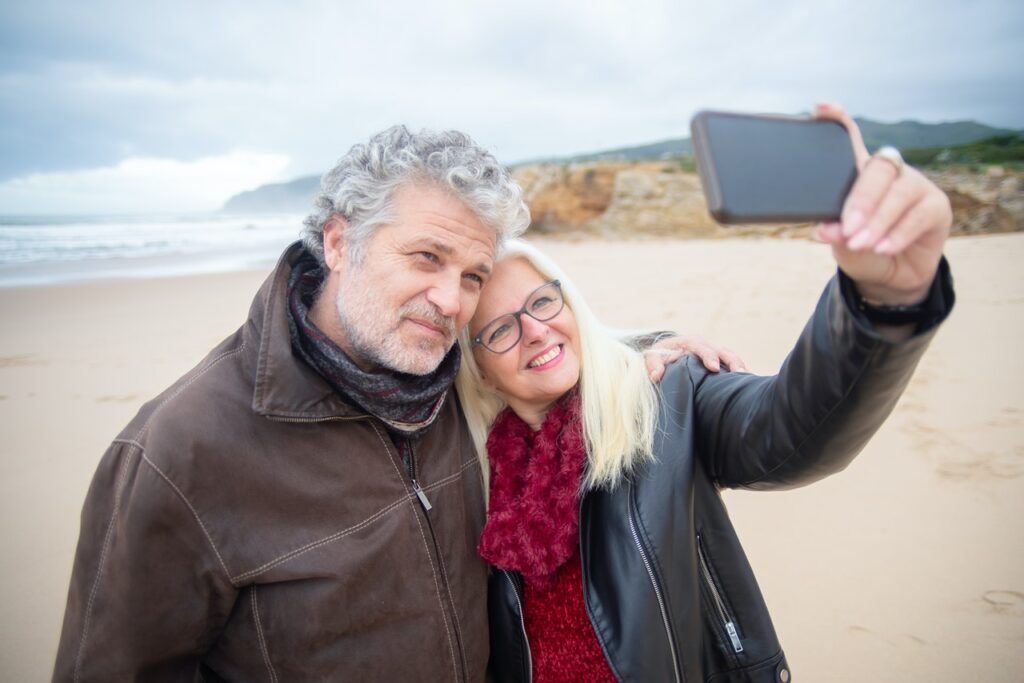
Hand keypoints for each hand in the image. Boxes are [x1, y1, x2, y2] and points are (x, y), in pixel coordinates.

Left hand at [644, 334, 747, 381]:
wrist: (667, 352)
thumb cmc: (660, 355)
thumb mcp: (652, 357)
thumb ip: (652, 365)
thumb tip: (656, 377)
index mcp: (690, 342)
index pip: (702, 347)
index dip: (709, 356)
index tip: (714, 368)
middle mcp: (706, 345)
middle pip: (723, 351)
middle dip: (732, 362)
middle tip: (739, 374)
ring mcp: (715, 352)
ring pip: (731, 357)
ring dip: (740, 367)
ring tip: (748, 380)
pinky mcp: (720, 361)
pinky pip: (733, 365)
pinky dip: (740, 372)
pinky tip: (748, 384)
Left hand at [813, 103, 951, 304]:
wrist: (890, 278)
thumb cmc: (862, 251)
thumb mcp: (842, 244)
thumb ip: (835, 235)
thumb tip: (827, 230)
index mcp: (859, 174)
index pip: (850, 141)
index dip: (838, 121)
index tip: (820, 108)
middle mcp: (889, 174)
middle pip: (879, 168)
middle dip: (861, 199)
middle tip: (847, 228)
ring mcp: (916, 186)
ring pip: (899, 192)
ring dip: (878, 220)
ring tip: (861, 243)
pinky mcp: (936, 206)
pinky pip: (917, 215)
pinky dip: (896, 234)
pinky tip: (882, 248)